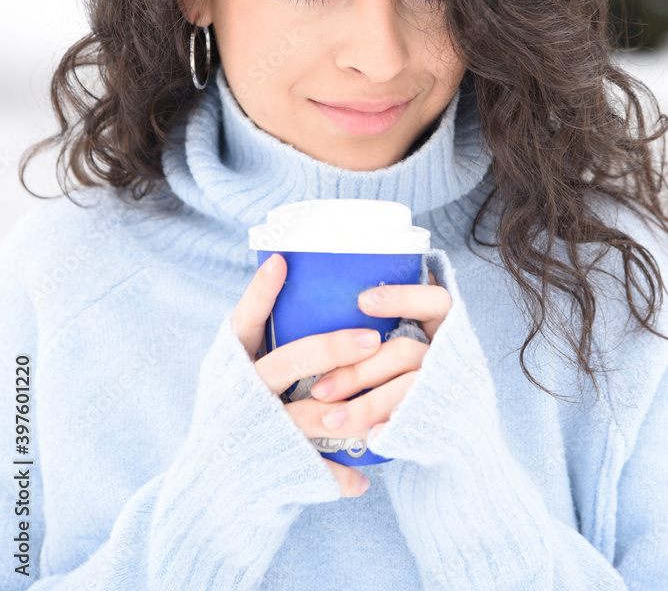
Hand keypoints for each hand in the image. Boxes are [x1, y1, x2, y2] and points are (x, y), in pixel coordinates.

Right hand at [231, 253, 383, 498]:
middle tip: (371, 338)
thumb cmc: (233, 414)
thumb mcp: (232, 374)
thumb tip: (295, 279)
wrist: (207, 489)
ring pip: (311, 417)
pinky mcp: (273, 469)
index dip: (259, 292)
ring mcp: (257, 431)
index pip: (243, 321)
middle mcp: (242, 394)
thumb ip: (259, 340)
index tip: (280, 261)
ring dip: (353, 410)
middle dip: (332, 348)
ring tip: (391, 397)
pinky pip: (313, 471)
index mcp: (231, 365)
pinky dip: (339, 477)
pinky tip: (363, 478)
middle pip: (288, 363)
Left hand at [308, 270, 451, 440]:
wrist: (462, 427)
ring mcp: (452, 389)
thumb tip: (351, 301)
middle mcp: (452, 356)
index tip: (362, 302)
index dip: (403, 299)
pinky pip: (416, 424)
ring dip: (366, 405)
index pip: (436, 302)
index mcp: (446, 328)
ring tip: (330, 420)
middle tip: (319, 389)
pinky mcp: (446, 420)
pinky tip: (370, 437)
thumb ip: (391, 321)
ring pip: (408, 391)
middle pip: (406, 352)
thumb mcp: (414, 336)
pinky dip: (392, 428)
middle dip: (359, 371)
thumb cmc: (414, 370)